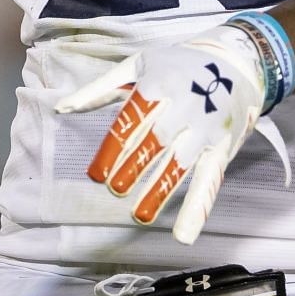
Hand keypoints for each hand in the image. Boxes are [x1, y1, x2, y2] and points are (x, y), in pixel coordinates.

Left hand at [54, 25, 287, 246]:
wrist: (234, 61)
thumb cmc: (175, 66)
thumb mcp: (137, 66)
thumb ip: (100, 89)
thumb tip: (61, 107)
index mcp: (157, 86)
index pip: (132, 122)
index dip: (113, 149)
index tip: (96, 174)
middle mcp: (183, 108)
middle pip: (156, 142)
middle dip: (135, 166)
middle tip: (116, 190)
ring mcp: (205, 129)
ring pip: (181, 164)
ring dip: (161, 190)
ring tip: (140, 215)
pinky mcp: (221, 147)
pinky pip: (210, 180)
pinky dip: (198, 209)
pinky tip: (185, 234)